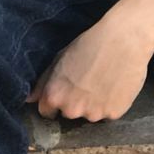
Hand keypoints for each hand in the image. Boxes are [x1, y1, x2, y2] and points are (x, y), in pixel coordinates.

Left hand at [26, 18, 151, 121]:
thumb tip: (29, 100)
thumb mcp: (61, 57)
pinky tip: (115, 84)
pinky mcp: (113, 114)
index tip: (66, 87)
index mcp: (55, 95)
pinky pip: (108, 113)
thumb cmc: (90, 43)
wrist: (124, 38)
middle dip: (74, 101)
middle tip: (86, 80)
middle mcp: (72, 110)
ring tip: (103, 80)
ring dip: (93, 103)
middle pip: (69, 113)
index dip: (55, 98)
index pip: (46, 111)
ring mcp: (93, 114)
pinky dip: (110, 103)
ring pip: (89, 114)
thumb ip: (44, 81)